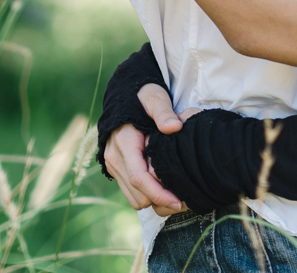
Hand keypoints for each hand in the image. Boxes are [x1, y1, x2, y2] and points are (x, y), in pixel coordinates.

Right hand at [101, 84, 195, 214]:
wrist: (123, 95)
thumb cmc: (142, 96)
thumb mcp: (155, 98)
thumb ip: (163, 111)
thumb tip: (174, 127)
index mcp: (124, 142)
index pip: (139, 178)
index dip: (159, 193)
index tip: (178, 200)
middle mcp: (114, 157)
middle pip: (137, 194)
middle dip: (159, 200)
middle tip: (183, 197)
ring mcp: (113, 164)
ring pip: (133, 198)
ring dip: (153, 199)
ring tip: (175, 193)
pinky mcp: (116, 169)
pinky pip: (131, 192)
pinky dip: (146, 194)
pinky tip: (164, 186)